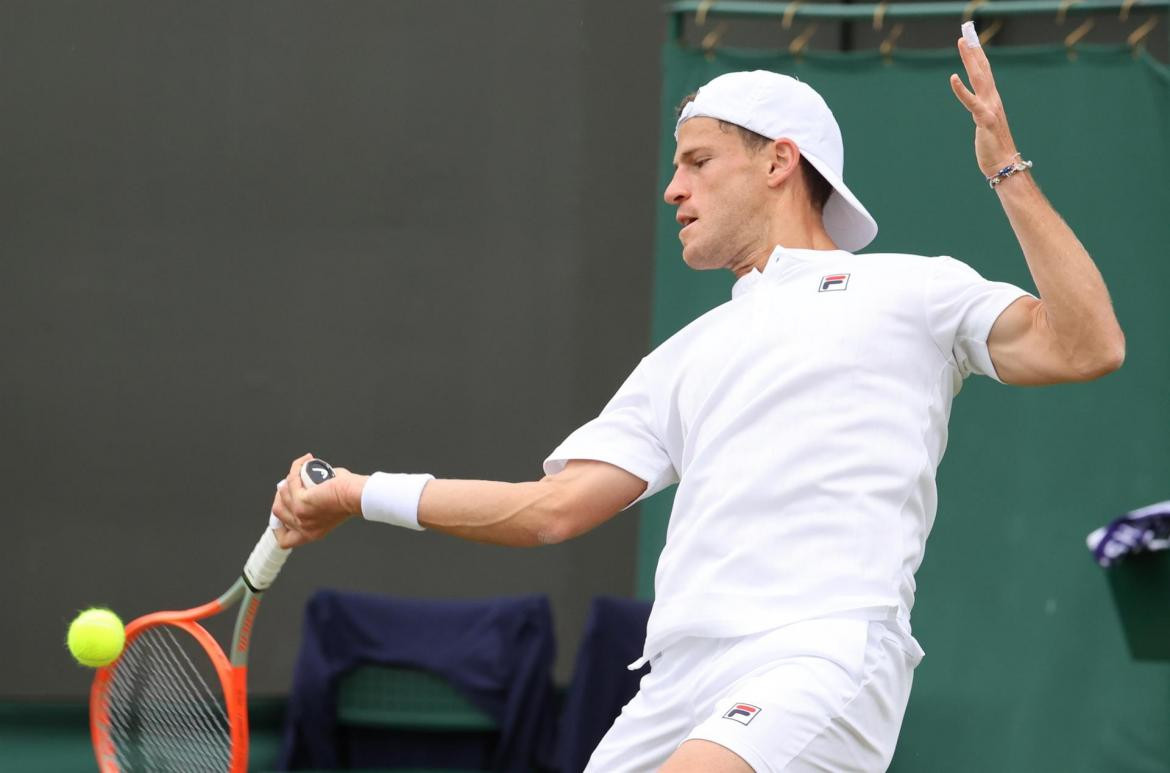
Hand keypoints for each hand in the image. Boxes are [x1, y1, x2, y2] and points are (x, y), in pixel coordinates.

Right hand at [271, 453, 368, 547]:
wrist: (357, 496)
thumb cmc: (349, 498)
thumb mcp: (325, 509)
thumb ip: (310, 504)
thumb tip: (299, 483)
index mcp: (310, 534)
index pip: (285, 541)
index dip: (277, 526)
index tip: (281, 508)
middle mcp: (304, 528)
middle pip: (277, 512)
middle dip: (281, 494)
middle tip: (292, 482)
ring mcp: (300, 516)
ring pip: (282, 495)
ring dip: (290, 479)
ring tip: (302, 469)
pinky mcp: (301, 502)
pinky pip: (291, 481)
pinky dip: (297, 468)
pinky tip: (306, 460)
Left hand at [949, 38, 1020, 177]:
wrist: (1004, 164)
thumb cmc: (993, 147)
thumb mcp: (986, 125)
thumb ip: (982, 113)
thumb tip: (978, 109)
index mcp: (993, 101)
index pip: (984, 73)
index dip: (978, 57)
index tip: (971, 41)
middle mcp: (993, 100)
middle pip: (982, 70)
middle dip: (974, 51)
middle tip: (966, 34)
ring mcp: (990, 108)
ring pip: (979, 78)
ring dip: (970, 59)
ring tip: (962, 43)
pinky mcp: (984, 119)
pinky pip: (971, 102)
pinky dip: (962, 89)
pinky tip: (953, 77)